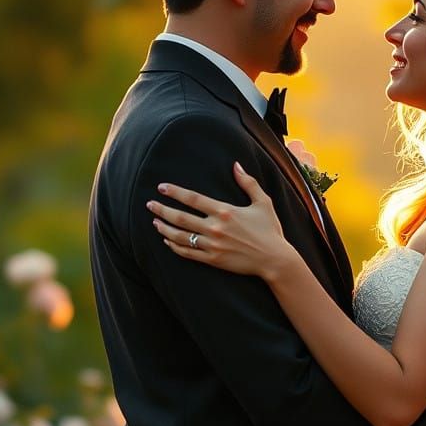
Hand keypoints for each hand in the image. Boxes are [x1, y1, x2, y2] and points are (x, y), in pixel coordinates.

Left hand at [147, 163, 291, 278]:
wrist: (275, 259)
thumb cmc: (270, 230)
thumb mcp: (263, 202)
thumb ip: (248, 183)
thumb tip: (236, 165)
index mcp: (225, 211)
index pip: (193, 199)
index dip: (175, 192)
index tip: (161, 187)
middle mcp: (215, 228)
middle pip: (181, 218)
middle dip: (162, 210)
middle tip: (150, 205)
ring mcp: (213, 245)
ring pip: (181, 236)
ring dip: (165, 229)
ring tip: (155, 222)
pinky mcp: (213, 260)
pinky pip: (188, 253)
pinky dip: (175, 246)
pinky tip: (168, 241)